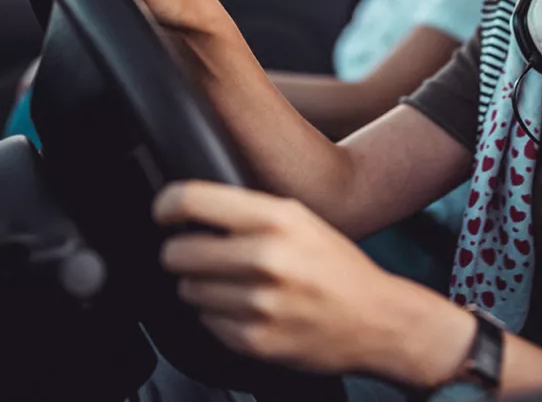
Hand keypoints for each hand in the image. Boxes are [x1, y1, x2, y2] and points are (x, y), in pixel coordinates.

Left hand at [153, 181, 472, 383]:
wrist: (377, 319)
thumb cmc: (336, 266)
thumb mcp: (301, 219)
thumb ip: (248, 212)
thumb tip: (188, 209)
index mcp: (278, 218)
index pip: (192, 201)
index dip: (166, 205)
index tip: (163, 213)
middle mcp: (267, 257)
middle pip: (177, 252)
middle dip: (181, 253)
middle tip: (200, 255)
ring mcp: (260, 302)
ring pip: (188, 290)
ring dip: (201, 287)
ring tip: (235, 285)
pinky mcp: (255, 340)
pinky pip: (206, 323)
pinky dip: (218, 317)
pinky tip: (248, 309)